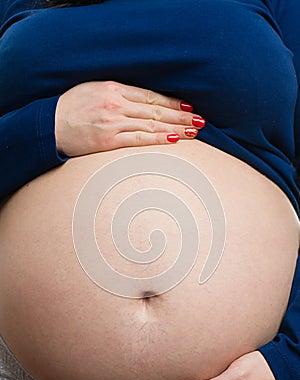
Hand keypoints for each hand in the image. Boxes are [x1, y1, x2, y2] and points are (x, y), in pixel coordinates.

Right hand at [55, 81, 204, 156]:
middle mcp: (117, 104)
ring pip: (152, 124)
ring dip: (176, 128)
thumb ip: (118, 94)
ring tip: (194, 131)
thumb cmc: (71, 107)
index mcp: (114, 89)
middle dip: (181, 116)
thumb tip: (142, 101)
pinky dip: (158, 138)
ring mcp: (113, 123)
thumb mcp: (94, 90)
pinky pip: (139, 139)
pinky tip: (174, 139)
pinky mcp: (108, 141)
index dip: (172, 102)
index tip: (189, 107)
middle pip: (156, 110)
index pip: (151, 96)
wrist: (50, 124)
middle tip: (200, 120)